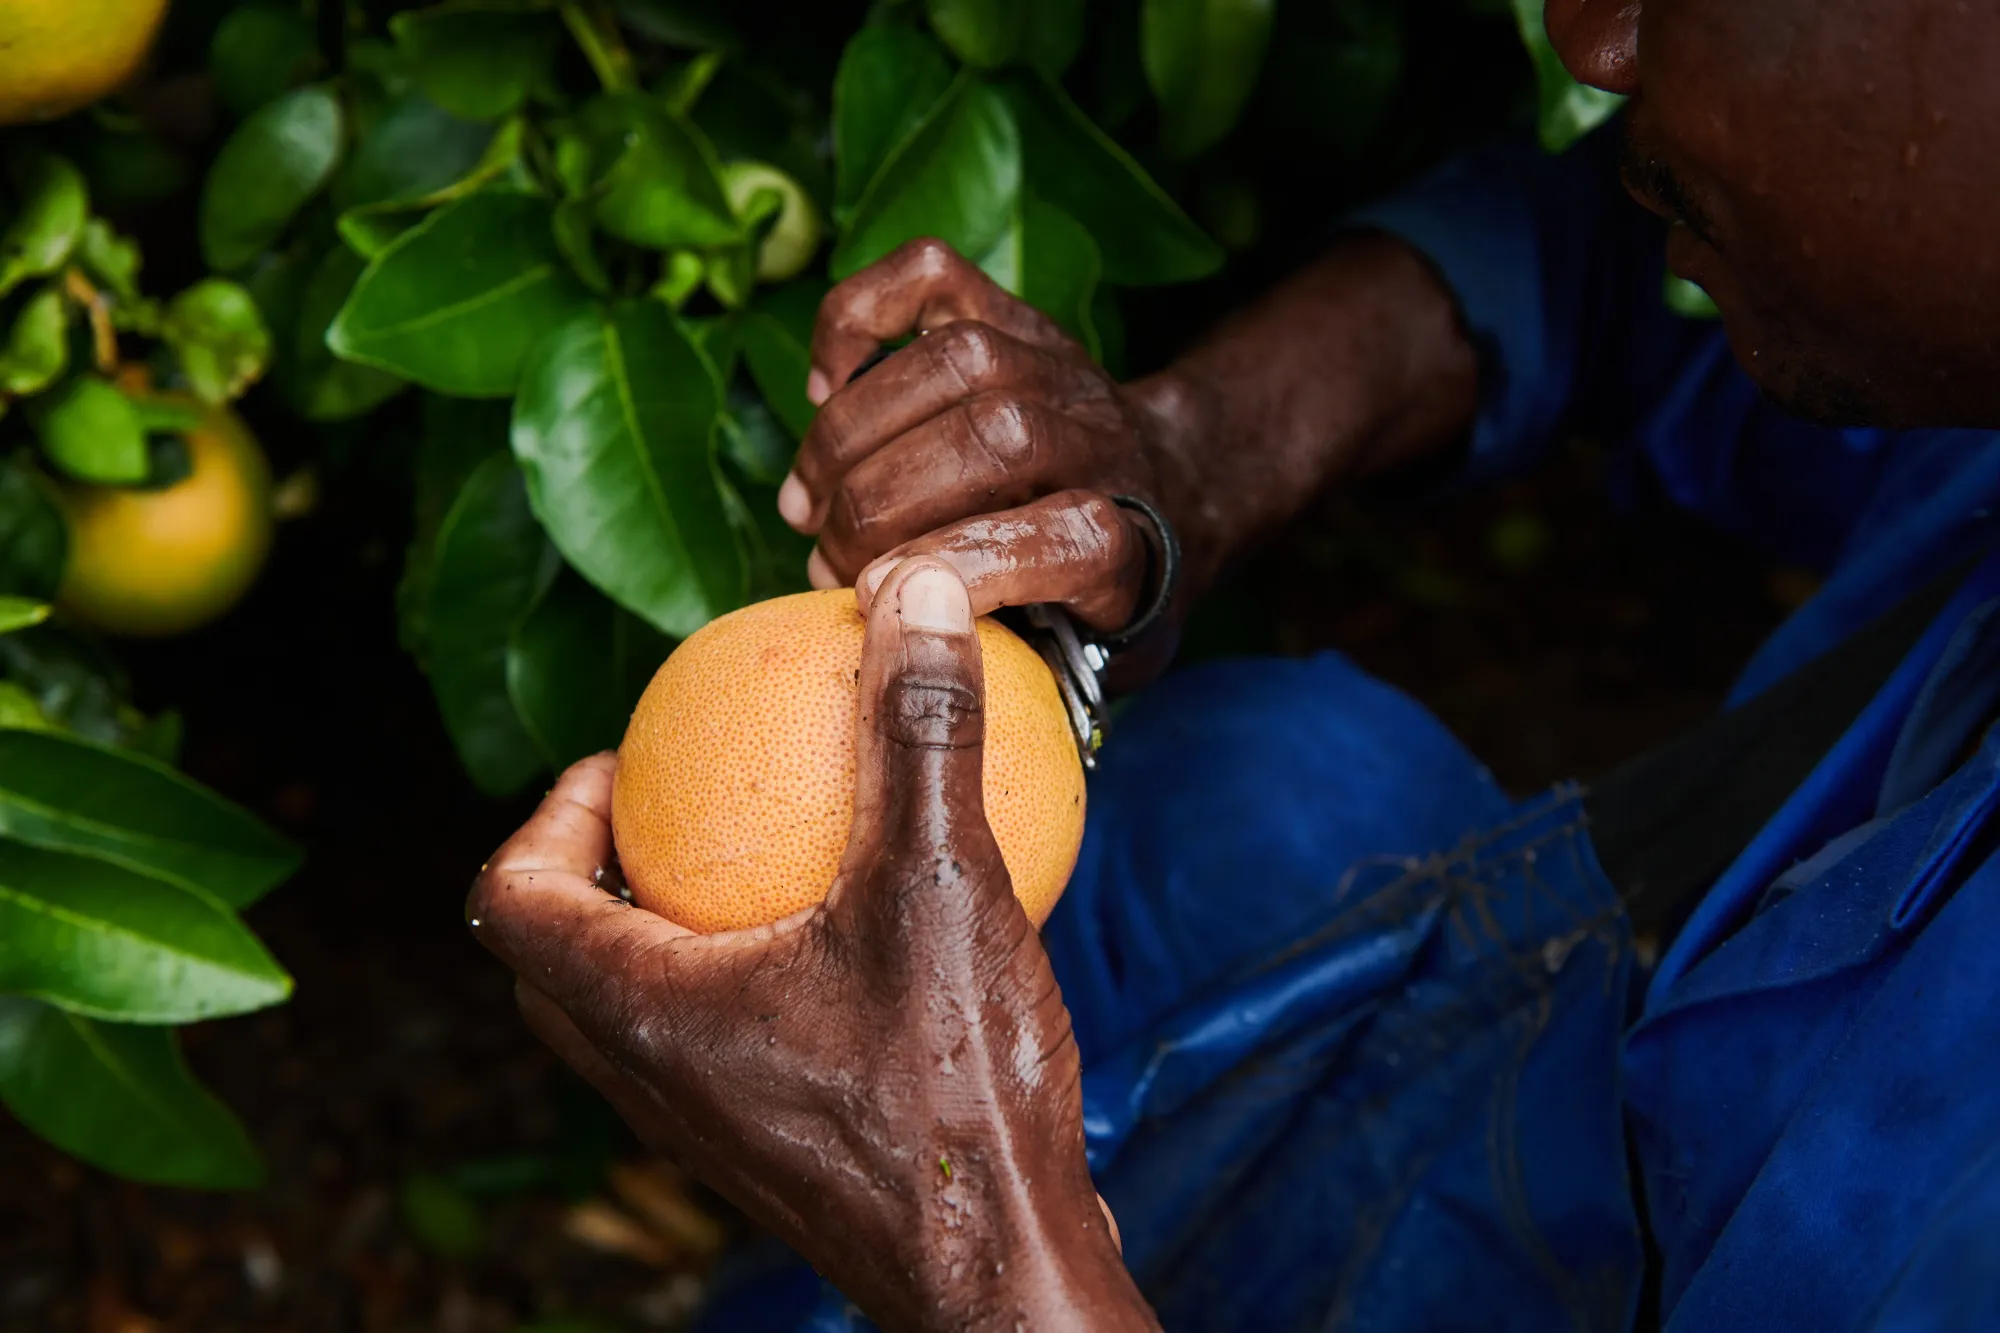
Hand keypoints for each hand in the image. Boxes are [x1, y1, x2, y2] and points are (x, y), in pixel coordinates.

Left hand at [468, 560, 1155, 1332]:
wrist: (1001, 1272)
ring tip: (746, 861)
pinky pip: (716, 1046)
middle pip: (555, 961)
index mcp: (645, 1010)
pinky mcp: (775, 1152)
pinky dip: (741, 978)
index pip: (514, 899)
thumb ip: (917, 730)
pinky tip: (854, 935)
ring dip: (659, 930)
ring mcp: (710, 1127)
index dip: (540, 815)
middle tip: (660, 805)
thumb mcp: (939, 881)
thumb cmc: (953, 1095)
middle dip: (587, 872)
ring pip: (631, 1014)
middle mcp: (654, 1079)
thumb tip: (905, 591)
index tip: (617, 757)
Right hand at [784, 238, 1173, 641]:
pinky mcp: (1012, 314)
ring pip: (957, 359)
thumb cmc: (1110, 592)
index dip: (979, 565)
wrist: (1176, 488)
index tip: (888, 599)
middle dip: (882, 503)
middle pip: (998, 437)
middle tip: (828, 563)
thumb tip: (907, 661)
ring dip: (853, 433)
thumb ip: (1018, 665)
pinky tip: (823, 387)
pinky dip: (857, 315)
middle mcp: (1102, 438)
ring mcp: (1056, 364)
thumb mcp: (1097, 659)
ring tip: (808, 503)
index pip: (1077, 536)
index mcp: (1135, 538)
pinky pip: (931, 273)